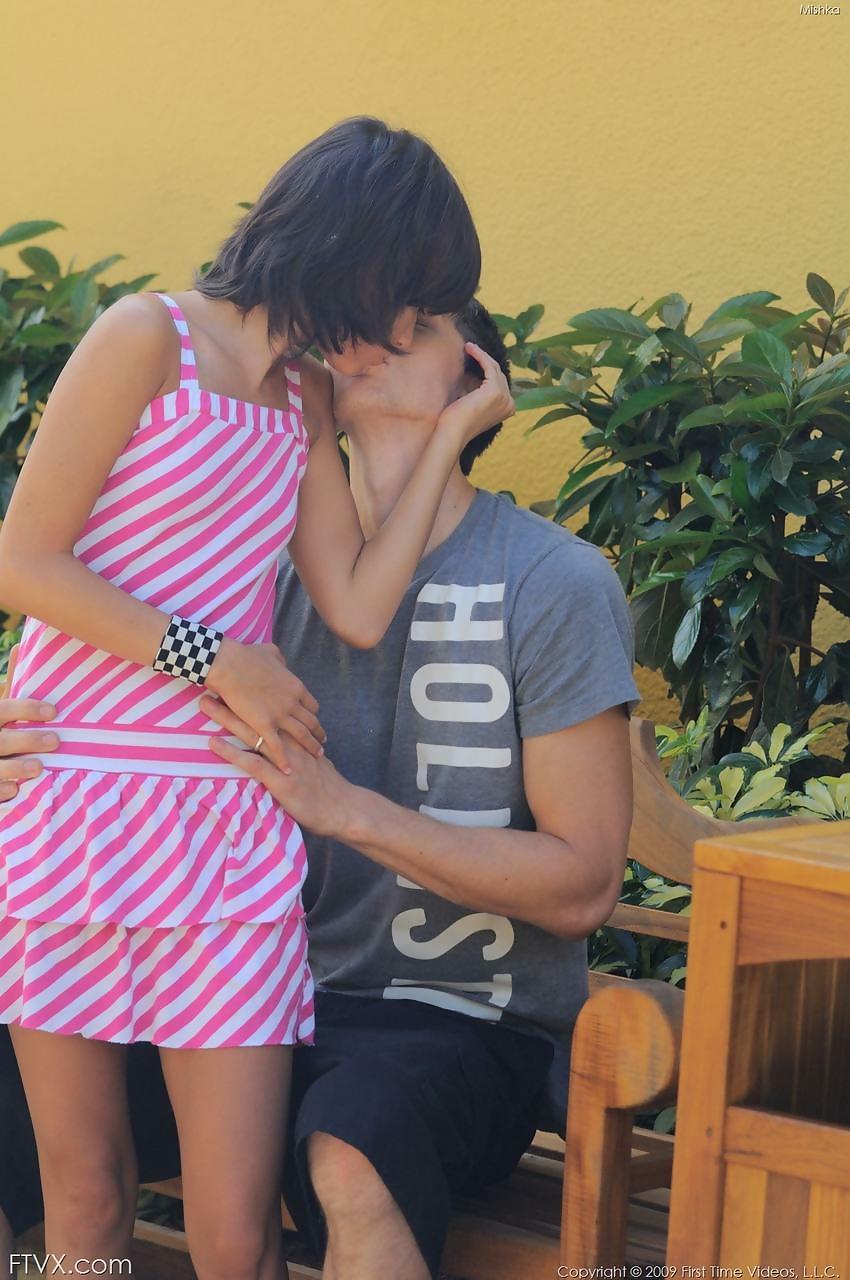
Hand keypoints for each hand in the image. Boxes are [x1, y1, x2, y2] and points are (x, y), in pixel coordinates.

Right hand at [0, 644, 58, 801]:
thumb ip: (12, 683)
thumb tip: (21, 646)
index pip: (3, 709)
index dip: (27, 709)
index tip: (54, 712)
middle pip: (0, 739)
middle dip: (27, 739)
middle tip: (55, 741)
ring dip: (16, 767)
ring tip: (39, 767)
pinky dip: (1, 791)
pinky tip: (16, 790)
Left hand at [201, 694, 350, 835]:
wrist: (341, 808)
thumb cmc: (328, 786)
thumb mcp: (317, 759)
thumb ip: (304, 745)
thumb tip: (295, 735)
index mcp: (297, 735)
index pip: (273, 708)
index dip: (254, 693)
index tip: (237, 678)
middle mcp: (289, 743)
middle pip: (259, 713)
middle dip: (236, 696)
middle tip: (216, 680)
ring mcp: (283, 760)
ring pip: (251, 732)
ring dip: (227, 717)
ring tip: (206, 704)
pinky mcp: (277, 780)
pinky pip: (250, 763)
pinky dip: (231, 752)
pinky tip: (213, 743)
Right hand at [204, 638, 325, 774]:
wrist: (230, 664)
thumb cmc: (247, 655)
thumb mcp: (271, 653)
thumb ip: (280, 661)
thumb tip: (282, 663)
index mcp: (295, 687)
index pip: (311, 706)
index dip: (313, 716)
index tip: (315, 722)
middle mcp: (293, 702)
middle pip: (311, 722)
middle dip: (318, 734)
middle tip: (322, 742)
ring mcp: (280, 715)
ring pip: (302, 736)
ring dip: (311, 747)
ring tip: (318, 755)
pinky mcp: (264, 725)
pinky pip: (277, 747)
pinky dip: (284, 760)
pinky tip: (288, 770)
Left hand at [435, 342, 514, 447]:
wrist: (453, 432)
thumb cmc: (458, 421)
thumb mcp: (473, 404)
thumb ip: (479, 392)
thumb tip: (475, 371)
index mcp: (507, 408)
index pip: (500, 382)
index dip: (488, 368)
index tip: (475, 356)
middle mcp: (510, 404)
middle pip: (498, 374)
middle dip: (485, 360)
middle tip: (470, 349)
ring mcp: (505, 397)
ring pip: (494, 367)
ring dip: (481, 355)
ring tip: (468, 347)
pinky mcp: (495, 390)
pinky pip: (489, 365)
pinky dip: (479, 354)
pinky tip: (469, 348)